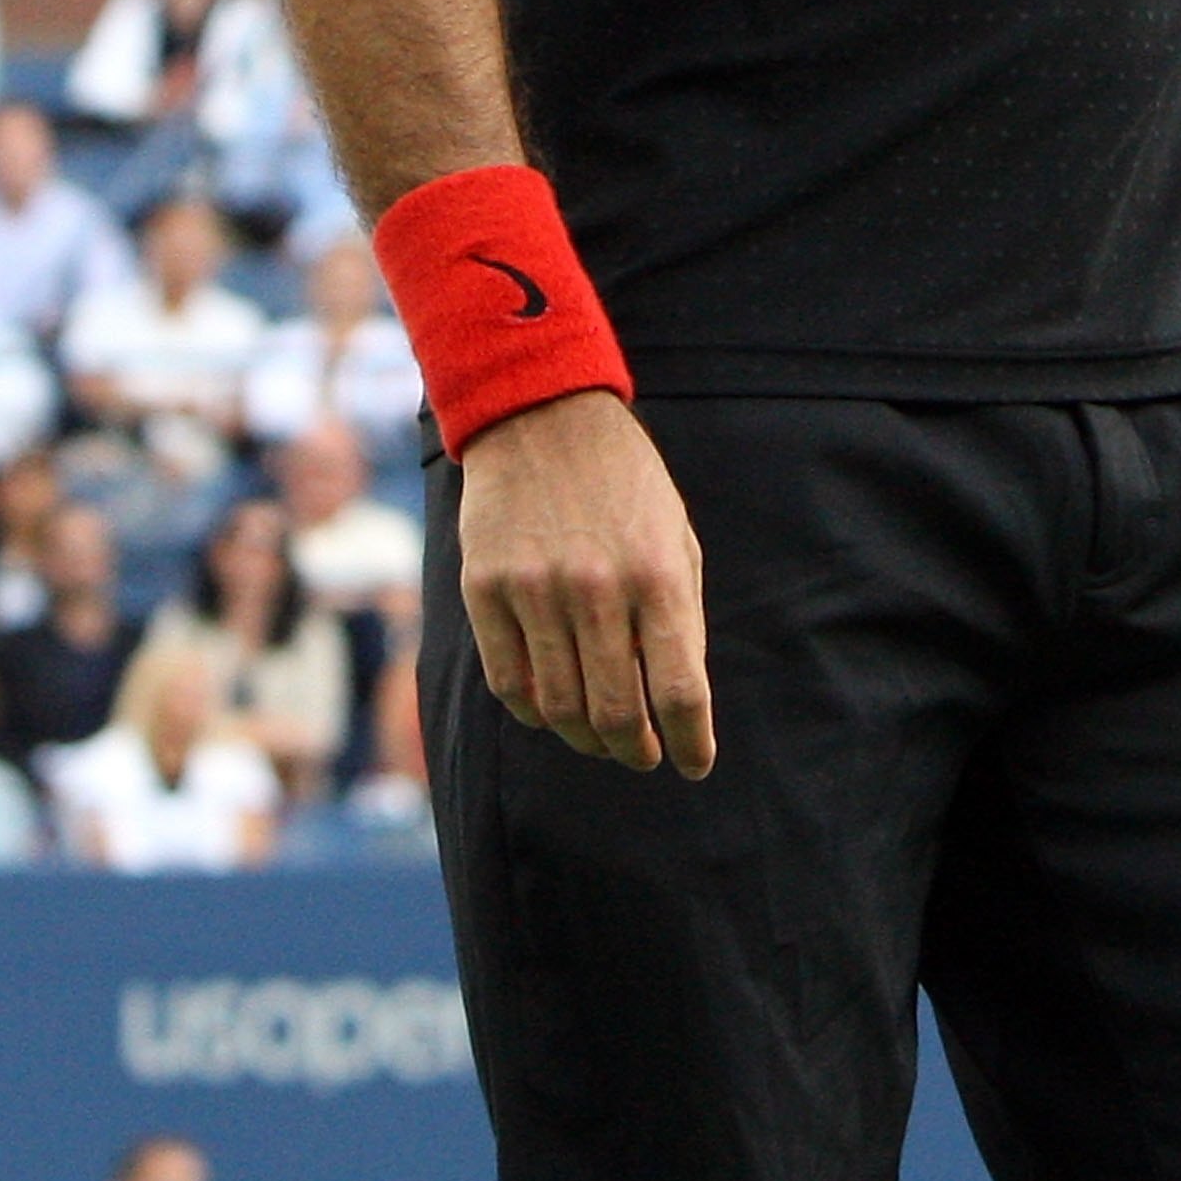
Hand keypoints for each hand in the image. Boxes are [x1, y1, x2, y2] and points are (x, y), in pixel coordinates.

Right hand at [457, 389, 713, 777]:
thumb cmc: (624, 484)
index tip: (695, 764)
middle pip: (616, 713)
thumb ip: (680, 617)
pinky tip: (553, 710)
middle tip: (643, 755)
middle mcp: (597, 588)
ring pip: (560, 708)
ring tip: (602, 738)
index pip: (679, 689)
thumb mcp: (675, 536)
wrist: (543, 416)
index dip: (691, 741)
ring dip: (587, 738)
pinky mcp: (486, 589)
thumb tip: (680, 702)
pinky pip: (510, 683)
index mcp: (657, 573)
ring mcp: (535, 591)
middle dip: (636, 749)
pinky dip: (535, 712)